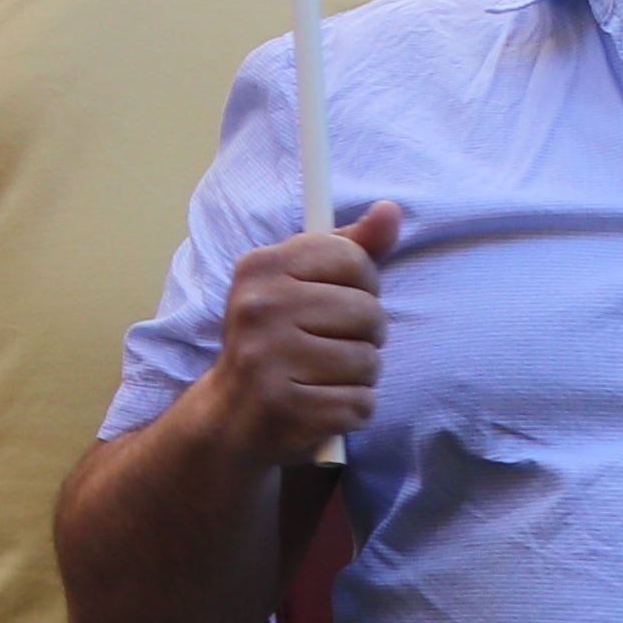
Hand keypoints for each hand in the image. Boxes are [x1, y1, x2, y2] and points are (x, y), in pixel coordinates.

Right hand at [204, 203, 403, 460]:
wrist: (231, 414)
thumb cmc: (278, 339)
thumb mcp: (301, 284)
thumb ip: (349, 247)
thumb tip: (392, 209)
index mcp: (260, 267)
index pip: (352, 258)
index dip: (360, 284)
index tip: (334, 300)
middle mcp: (257, 307)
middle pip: (368, 312)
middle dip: (363, 335)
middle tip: (327, 345)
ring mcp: (267, 359)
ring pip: (368, 362)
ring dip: (358, 376)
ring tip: (323, 376)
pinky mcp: (285, 408)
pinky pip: (360, 404)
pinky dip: (350, 410)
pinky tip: (319, 406)